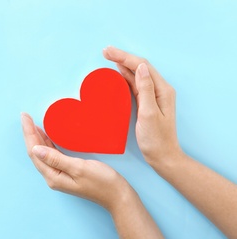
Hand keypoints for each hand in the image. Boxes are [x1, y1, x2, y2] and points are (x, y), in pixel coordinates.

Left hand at [21, 112, 132, 211]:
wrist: (117, 196)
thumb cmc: (101, 182)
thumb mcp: (78, 168)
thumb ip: (56, 159)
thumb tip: (35, 150)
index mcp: (53, 176)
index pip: (34, 152)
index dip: (28, 133)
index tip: (25, 117)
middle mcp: (53, 177)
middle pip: (35, 152)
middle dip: (29, 133)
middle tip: (25, 116)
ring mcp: (59, 175)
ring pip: (42, 153)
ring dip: (36, 138)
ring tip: (31, 123)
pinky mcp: (67, 171)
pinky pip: (52, 155)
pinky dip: (47, 143)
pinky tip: (46, 136)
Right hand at [103, 46, 182, 166]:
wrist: (163, 156)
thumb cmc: (156, 139)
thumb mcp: (149, 114)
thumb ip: (145, 89)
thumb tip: (140, 67)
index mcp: (162, 90)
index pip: (142, 66)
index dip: (125, 57)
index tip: (108, 52)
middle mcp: (159, 89)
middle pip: (139, 67)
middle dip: (122, 57)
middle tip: (105, 51)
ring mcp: (153, 95)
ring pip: (136, 74)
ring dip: (122, 65)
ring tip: (108, 58)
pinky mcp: (147, 102)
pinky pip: (135, 85)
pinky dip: (124, 77)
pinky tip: (117, 73)